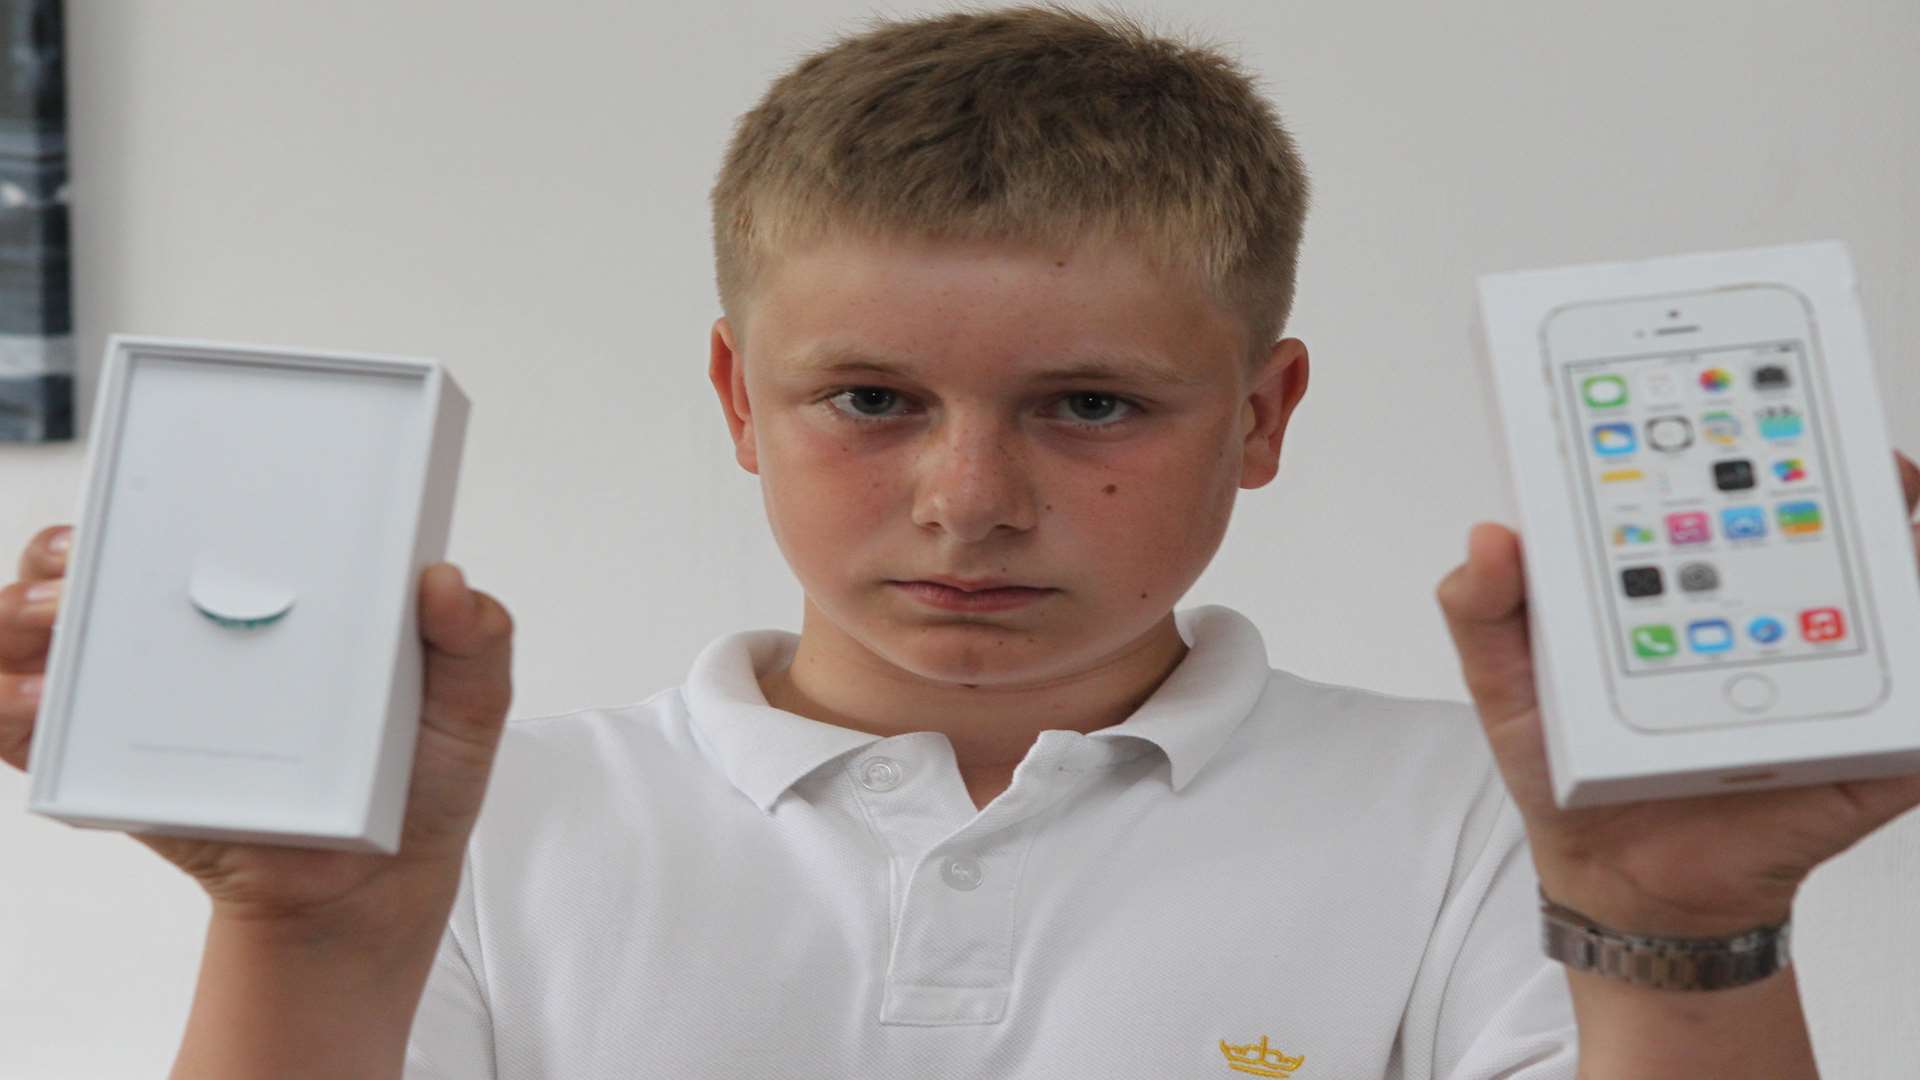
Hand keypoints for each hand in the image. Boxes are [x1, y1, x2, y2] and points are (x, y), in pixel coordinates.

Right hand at [1, 524, 516, 935]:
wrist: (376, 889)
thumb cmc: (418, 777)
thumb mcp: (468, 704)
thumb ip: (475, 642)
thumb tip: (446, 582)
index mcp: (273, 593)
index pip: (195, 519)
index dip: (149, 496)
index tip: (135, 501)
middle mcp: (194, 633)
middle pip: (92, 567)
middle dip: (60, 557)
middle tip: (72, 576)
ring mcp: (148, 700)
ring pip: (42, 639)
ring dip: (19, 626)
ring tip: (48, 640)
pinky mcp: (115, 773)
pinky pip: (36, 739)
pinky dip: (10, 717)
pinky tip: (24, 708)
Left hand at [1435, 451, 1919, 936]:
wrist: (1623, 885)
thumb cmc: (1565, 770)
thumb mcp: (1506, 685)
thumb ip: (1484, 611)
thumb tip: (1491, 538)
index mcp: (1690, 585)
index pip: (1733, 492)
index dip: (1758, 433)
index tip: (1761, 385)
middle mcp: (1768, 614)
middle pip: (1832, 525)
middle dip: (1857, 472)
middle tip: (1859, 452)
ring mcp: (1827, 677)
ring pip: (1898, 596)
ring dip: (1909, 543)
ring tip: (1904, 507)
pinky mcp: (1869, 749)